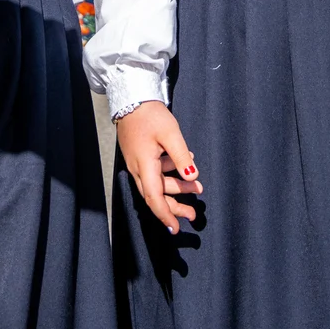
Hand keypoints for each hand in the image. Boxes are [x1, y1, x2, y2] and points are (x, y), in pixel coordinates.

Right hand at [115, 101, 202, 234]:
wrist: (131, 99)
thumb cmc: (150, 115)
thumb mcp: (171, 134)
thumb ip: (181, 157)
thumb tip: (193, 177)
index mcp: (144, 166)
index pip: (154, 198)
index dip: (165, 215)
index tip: (175, 229)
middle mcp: (138, 169)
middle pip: (156, 196)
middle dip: (175, 207)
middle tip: (194, 214)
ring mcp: (137, 164)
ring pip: (158, 184)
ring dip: (177, 187)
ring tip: (198, 186)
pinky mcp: (140, 157)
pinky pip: (155, 172)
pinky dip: (170, 173)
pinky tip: (185, 164)